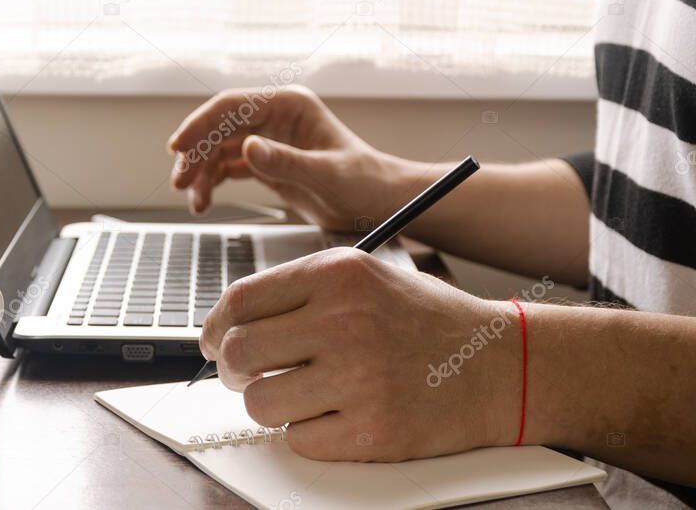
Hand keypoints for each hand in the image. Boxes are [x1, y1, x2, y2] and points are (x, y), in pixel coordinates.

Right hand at [167, 86, 399, 230]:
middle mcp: (275, 117)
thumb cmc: (365, 183)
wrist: (381, 203)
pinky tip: (204, 200)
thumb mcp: (327, 175)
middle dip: (196, 154)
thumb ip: (287, 162)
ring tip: (196, 203)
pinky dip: (212, 182)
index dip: (200, 124)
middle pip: (219, 128)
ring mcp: (269, 139)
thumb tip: (246, 148)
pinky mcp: (267, 161)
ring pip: (218, 149)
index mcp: (289, 106)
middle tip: (181, 183)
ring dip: (202, 174)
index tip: (179, 146)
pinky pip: (228, 166)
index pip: (232, 106)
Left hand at [199, 248, 519, 461]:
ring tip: (298, 395)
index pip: (240, 301)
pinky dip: (309, 433)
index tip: (213, 341)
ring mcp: (361, 377)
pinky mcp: (375, 430)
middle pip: (239, 352)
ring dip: (269, 404)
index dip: (214, 327)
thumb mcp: (365, 277)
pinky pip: (299, 440)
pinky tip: (338, 415)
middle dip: (231, 370)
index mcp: (339, 274)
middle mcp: (346, 321)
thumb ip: (298, 293)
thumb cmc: (425, 321)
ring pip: (260, 402)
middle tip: (246, 375)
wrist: (502, 364)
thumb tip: (225, 325)